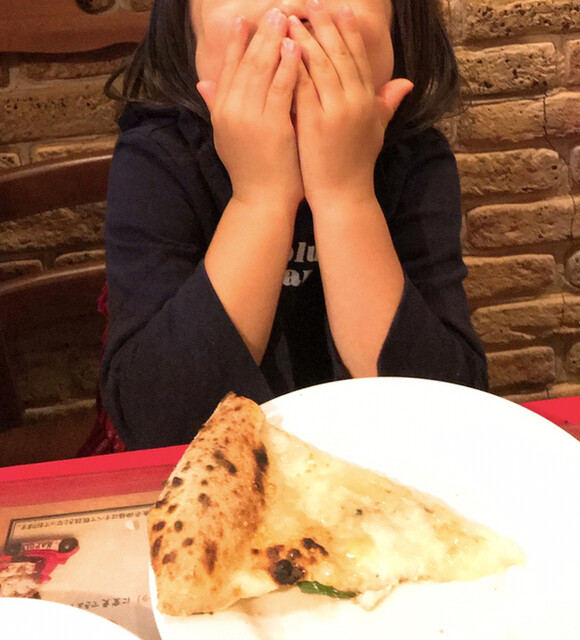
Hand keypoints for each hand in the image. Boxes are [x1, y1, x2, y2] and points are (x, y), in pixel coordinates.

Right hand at [197, 10, 303, 210]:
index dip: (237, 44)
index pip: (228, 69)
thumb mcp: (227, 137)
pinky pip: (280, 89)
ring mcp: (250, 118)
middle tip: (274, 11)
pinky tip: (296, 48)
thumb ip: (217, 106)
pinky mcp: (271, 127)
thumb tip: (201, 82)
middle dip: (260, 35)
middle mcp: (231, 111)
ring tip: (285, 18)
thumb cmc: (250, 171)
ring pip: (261, 71)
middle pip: (245, 64)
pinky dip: (287, 67)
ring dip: (274, 42)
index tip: (244, 21)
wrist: (261, 202)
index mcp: (221, 112)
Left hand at [288, 3, 412, 208]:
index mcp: (369, 100)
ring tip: (291, 19)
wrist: (344, 196)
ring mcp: (335, 110)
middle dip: (325, 26)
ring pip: (320, 64)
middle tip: (312, 3)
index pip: (358, 58)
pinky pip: (302, 86)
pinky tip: (283, 49)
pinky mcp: (315, 122)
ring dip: (305, 38)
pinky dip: (293, 65)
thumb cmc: (357, 166)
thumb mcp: (377, 132)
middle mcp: (355, 101)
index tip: (339, 10)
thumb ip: (387, 103)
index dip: (349, 32)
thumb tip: (406, 82)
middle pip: (339, 53)